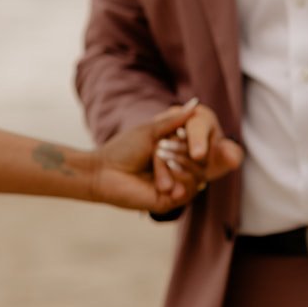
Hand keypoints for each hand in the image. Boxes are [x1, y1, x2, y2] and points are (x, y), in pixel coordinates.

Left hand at [91, 100, 232, 214]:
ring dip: (177, 165)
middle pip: (202, 160)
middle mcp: (179, 170)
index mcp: (176, 152)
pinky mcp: (172, 201)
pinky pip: (190, 190)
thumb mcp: (151, 131)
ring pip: (198, 175)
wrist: (105, 171)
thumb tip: (194, 105)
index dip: (195, 139)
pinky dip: (179, 180)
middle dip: (181, 151)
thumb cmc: (124, 149)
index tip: (179, 133)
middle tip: (159, 149)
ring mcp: (177, 185)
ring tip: (157, 161)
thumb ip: (174, 120)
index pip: (200, 146)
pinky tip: (163, 181)